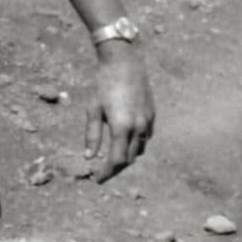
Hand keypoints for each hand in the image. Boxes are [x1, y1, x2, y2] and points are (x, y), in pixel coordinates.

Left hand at [85, 41, 154, 182]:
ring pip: (139, 149)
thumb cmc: (104, 83)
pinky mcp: (152, 115)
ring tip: (113, 158)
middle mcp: (138, 127)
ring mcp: (148, 121)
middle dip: (116, 168)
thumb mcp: (93, 108)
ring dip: (127, 157)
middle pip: (129, 158)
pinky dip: (136, 144)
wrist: (125, 62)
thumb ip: (92, 134)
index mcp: (122, 127)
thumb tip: (89, 157)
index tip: (97, 179)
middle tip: (103, 172)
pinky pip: (145, 138)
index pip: (117, 160)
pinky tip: (126, 141)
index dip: (107, 173)